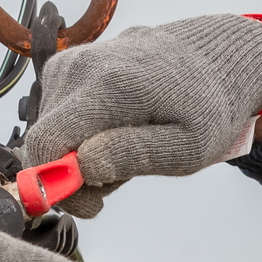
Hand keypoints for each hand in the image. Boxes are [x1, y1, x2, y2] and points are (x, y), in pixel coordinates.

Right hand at [23, 14, 261, 216]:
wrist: (217, 59)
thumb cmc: (207, 107)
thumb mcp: (189, 147)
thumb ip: (134, 155)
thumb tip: (81, 165)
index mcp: (107, 86)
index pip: (44, 143)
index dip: (55, 184)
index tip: (94, 202)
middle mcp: (80, 66)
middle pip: (46, 141)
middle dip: (76, 171)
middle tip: (124, 175)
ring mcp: (73, 60)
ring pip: (52, 128)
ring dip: (82, 150)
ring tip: (129, 145)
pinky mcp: (71, 61)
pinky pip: (61, 110)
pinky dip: (84, 128)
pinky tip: (119, 126)